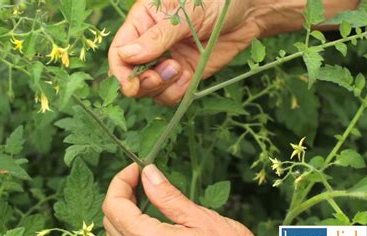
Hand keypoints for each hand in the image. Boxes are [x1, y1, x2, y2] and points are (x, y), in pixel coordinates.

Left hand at [102, 164, 275, 235]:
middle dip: (120, 194)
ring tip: (141, 197)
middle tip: (140, 178)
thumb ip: (168, 196)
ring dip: (121, 214)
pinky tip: (146, 222)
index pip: (114, 206)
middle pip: (110, 221)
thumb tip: (148, 173)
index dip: (120, 181)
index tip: (136, 169)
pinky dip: (128, 232)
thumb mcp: (200, 218)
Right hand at [108, 0, 265, 105]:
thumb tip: (127, 56)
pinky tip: (188, 76)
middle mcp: (150, 45)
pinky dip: (177, 92)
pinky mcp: (184, 76)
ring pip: (150, 89)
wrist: (248, 12)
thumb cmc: (215, 1)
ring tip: (179, 69)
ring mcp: (167, 62)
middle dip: (142, 82)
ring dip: (161, 87)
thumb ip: (157, 36)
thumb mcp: (185, 14)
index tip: (132, 83)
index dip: (121, 71)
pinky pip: (170, 94)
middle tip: (161, 75)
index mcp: (142, 22)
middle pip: (130, 76)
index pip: (119, 51)